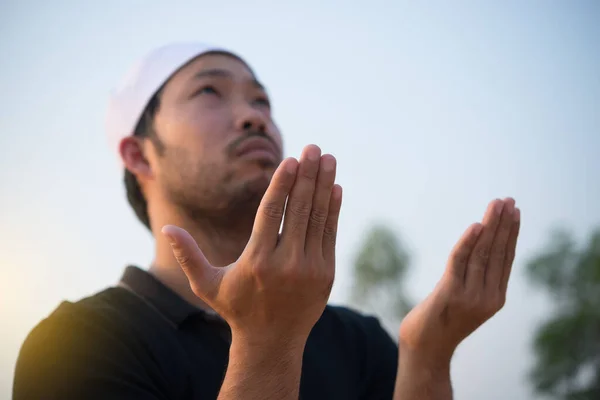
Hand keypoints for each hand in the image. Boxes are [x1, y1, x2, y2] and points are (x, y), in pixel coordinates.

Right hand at [162, 145, 342, 346]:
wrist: (272, 341)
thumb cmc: (236, 308)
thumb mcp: (207, 285)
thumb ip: (188, 256)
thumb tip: (168, 228)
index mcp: (257, 261)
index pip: (271, 213)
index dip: (282, 184)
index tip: (290, 160)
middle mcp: (286, 263)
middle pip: (298, 209)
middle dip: (307, 175)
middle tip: (313, 148)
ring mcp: (310, 268)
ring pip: (317, 218)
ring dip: (324, 185)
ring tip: (328, 159)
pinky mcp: (326, 274)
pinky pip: (330, 234)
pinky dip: (333, 210)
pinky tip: (335, 188)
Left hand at [399, 198, 520, 362]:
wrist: (425, 348)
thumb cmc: (442, 322)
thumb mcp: (466, 300)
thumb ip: (474, 279)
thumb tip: (477, 246)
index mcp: (495, 298)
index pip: (506, 259)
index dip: (511, 234)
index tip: (514, 212)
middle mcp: (487, 297)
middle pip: (497, 252)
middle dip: (504, 224)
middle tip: (508, 200)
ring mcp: (470, 296)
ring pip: (482, 253)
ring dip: (490, 226)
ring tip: (495, 205)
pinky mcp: (450, 294)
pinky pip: (460, 261)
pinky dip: (468, 242)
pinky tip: (476, 226)